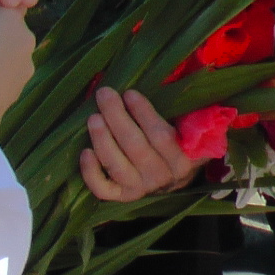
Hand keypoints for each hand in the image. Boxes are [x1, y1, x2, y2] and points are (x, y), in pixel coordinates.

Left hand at [79, 88, 194, 201]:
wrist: (171, 175)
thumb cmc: (177, 141)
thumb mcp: (189, 128)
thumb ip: (190, 113)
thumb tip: (182, 79)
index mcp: (183, 161)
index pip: (162, 137)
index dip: (144, 114)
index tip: (130, 93)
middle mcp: (162, 178)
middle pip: (135, 148)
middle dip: (117, 118)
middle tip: (105, 94)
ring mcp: (140, 189)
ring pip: (117, 166)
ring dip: (103, 140)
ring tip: (93, 117)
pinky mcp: (120, 195)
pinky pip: (103, 189)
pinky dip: (91, 173)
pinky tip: (85, 152)